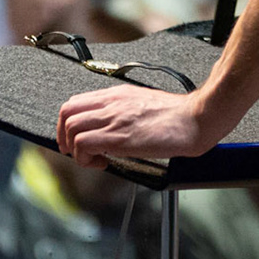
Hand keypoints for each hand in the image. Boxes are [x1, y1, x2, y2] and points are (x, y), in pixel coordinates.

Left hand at [55, 85, 221, 168]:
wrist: (194, 118)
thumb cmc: (176, 115)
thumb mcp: (143, 104)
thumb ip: (124, 111)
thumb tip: (112, 127)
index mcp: (116, 95)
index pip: (75, 102)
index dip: (68, 123)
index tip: (73, 138)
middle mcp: (110, 104)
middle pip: (67, 113)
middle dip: (64, 136)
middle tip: (74, 152)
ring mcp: (114, 119)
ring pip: (72, 128)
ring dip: (75, 149)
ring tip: (93, 159)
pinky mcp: (119, 137)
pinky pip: (85, 144)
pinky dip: (85, 157)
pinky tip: (103, 163)